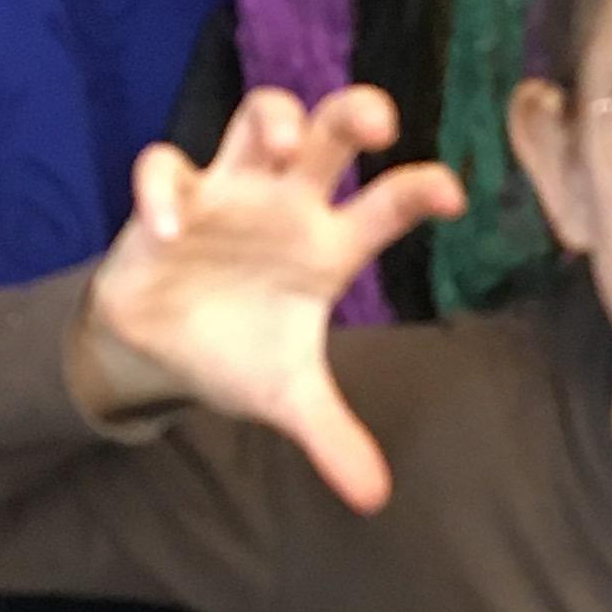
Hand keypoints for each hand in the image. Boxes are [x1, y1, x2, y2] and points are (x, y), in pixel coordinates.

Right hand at [73, 86, 463, 508]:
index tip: (452, 196)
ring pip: (257, 119)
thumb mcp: (288, 397)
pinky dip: (164, 192)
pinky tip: (168, 228)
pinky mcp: (170, 199)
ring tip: (281, 143)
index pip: (387, 206)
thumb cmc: (239, 350)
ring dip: (271, 118)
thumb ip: (331, 436)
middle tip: (379, 121)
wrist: (159, 349)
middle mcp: (288, 203)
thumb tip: (373, 498)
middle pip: (330, 134)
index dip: (419, 192)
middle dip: (354, 114)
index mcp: (330, 245)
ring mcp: (230, 191)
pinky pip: (166, 171)